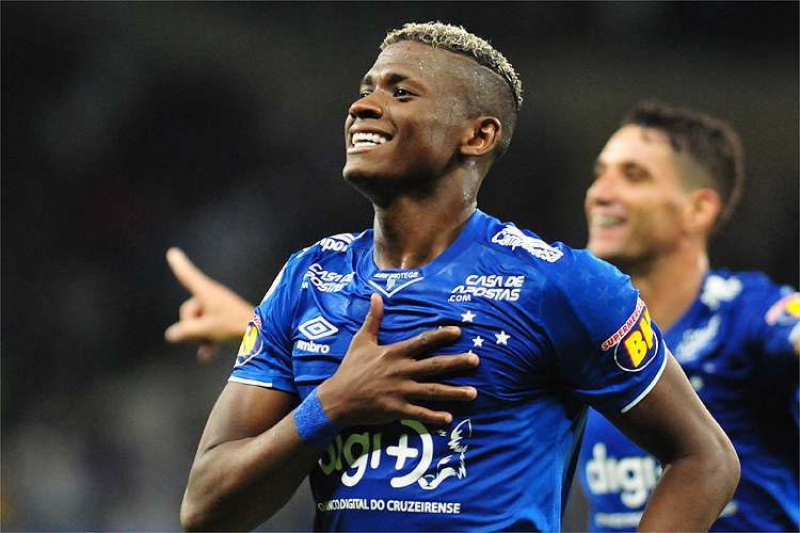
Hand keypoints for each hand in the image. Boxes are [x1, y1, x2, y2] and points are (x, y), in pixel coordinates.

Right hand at [165, 247, 254, 362]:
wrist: (259, 331)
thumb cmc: (231, 326)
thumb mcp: (204, 329)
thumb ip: (185, 332)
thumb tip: (171, 335)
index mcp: (205, 292)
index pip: (188, 276)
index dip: (179, 265)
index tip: (172, 252)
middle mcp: (210, 296)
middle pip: (188, 311)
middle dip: (192, 326)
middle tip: (206, 333)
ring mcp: (218, 307)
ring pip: (199, 322)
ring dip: (200, 335)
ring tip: (210, 345)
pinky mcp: (224, 317)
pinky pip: (209, 327)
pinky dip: (207, 340)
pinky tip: (205, 356)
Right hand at [317, 293, 478, 426]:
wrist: (336, 399)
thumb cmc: (350, 369)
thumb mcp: (360, 341)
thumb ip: (373, 319)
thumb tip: (376, 295)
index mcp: (394, 353)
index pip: (422, 341)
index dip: (441, 336)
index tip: (458, 332)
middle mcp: (401, 371)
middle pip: (434, 366)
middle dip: (457, 363)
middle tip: (476, 360)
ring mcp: (400, 391)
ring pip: (432, 391)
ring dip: (454, 392)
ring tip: (473, 393)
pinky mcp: (396, 409)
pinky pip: (419, 413)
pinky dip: (434, 417)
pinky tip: (449, 418)